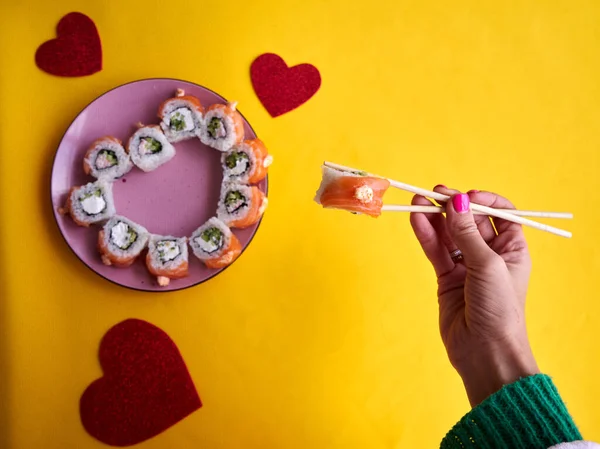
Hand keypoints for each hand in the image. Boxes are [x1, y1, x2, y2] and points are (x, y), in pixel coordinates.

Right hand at [410, 187, 539, 405]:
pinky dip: (427, 235)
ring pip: (449, 235)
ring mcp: (467, 266)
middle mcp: (490, 255)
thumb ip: (467, 233)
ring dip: (435, 218)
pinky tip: (417, 219)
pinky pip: (436, 251)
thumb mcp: (487, 265)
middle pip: (470, 221)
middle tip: (435, 193)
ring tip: (418, 201)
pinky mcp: (447, 278)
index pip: (501, 214)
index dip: (484, 201)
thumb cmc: (499, 311)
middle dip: (453, 206)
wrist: (485, 353)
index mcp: (512, 249)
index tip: (466, 196)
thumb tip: (457, 201)